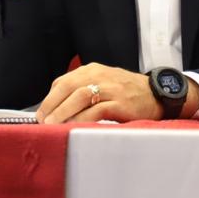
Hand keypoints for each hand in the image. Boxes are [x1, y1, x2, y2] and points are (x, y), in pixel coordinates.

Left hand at [36, 63, 159, 123]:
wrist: (157, 93)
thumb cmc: (127, 92)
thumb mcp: (103, 82)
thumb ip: (83, 89)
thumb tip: (57, 108)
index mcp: (92, 70)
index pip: (64, 81)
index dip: (50, 98)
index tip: (41, 113)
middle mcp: (99, 75)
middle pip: (68, 86)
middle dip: (52, 104)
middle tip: (42, 120)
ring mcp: (110, 88)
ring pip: (80, 96)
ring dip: (63, 111)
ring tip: (52, 124)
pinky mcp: (120, 103)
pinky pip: (97, 110)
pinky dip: (82, 119)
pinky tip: (74, 127)